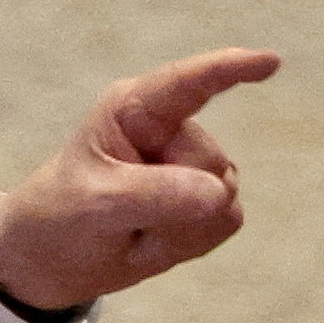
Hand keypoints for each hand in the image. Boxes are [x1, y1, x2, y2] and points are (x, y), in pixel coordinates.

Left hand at [0, 47, 281, 310]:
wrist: (54, 260)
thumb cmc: (61, 213)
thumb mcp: (95, 203)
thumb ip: (155, 194)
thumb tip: (218, 195)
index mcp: (135, 110)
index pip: (189, 84)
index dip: (230, 69)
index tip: (269, 62)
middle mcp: (172, 129)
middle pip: (209, 165)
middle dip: (174, 203)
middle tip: (124, 216)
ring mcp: (192, 164)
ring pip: (222, 199)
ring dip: (179, 228)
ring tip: (134, 227)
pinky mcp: (207, 199)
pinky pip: (225, 223)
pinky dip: (189, 242)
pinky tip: (154, 239)